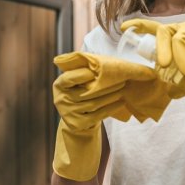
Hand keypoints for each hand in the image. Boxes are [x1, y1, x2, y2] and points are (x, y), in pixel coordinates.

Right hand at [51, 51, 177, 180]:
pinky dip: (111, 107)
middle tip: (122, 78)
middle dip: (106, 84)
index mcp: (60, 85)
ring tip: (124, 88)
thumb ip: (85, 72)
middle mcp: (61, 99)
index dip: (80, 75)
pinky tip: (121, 101)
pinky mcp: (78, 124)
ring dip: (111, 95)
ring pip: (93, 102)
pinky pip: (98, 114)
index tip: (94, 71)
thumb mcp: (79, 84)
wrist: (77, 124)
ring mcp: (68, 113)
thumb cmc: (81, 97)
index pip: (68, 78)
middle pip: (86, 91)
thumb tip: (104, 60)